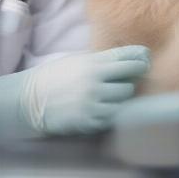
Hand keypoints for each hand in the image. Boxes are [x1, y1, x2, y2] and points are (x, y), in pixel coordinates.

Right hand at [0, 45, 149, 139]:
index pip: (125, 59)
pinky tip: (104, 103)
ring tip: (113, 90)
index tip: (145, 57)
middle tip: (132, 75)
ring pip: (123, 99)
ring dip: (121, 95)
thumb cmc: (55, 76)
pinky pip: (113, 115)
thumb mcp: (77, 60)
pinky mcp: (91, 121)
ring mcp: (94, 104)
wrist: (33, 100)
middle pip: (129, 81)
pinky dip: (111, 109)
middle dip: (131, 77)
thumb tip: (127, 58)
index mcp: (91, 64)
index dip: (139, 57)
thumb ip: (100, 60)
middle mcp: (95, 83)